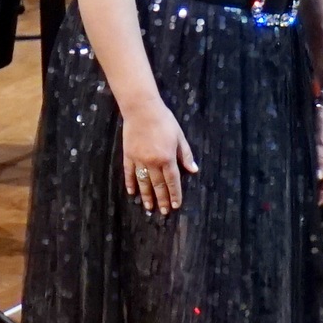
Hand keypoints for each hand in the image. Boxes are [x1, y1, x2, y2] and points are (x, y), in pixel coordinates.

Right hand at [123, 97, 197, 213]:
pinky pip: (129, 173)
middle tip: (164, 212)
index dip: (175, 194)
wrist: (142, 109)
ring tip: (148, 207)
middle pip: (158, 185)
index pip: (173, 181)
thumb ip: (185, 155)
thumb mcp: (179, 136)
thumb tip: (193, 170)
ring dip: (147, 196)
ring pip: (143, 182)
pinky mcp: (128, 155)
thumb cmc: (164, 121)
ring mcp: (139, 160)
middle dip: (162, 200)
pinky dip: (131, 183)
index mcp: (167, 158)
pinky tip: (132, 192)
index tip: (176, 205)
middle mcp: (153, 162)